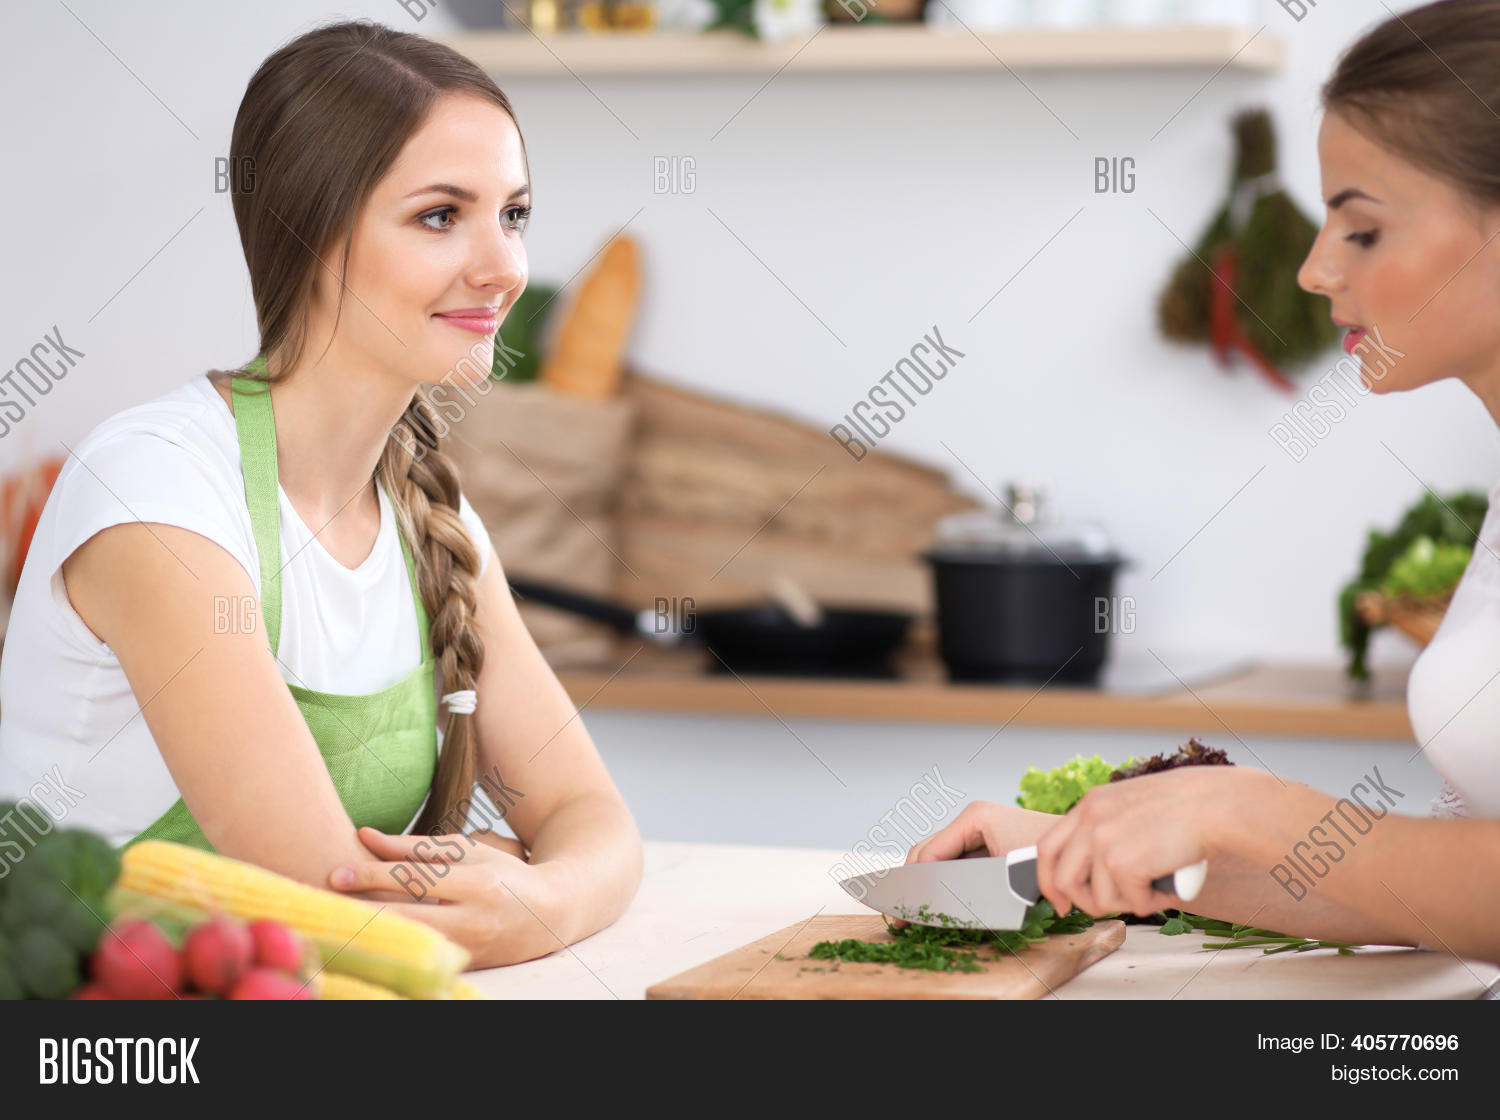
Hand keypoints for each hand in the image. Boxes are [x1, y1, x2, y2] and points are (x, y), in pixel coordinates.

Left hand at [328, 826, 563, 968]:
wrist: (553, 913)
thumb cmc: (504, 875)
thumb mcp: (467, 852)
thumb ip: (415, 848)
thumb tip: (365, 836)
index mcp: (477, 885)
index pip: (415, 879)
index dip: (372, 875)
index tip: (336, 872)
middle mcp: (474, 921)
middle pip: (405, 918)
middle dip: (361, 911)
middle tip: (322, 901)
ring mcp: (470, 951)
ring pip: (408, 944)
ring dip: (371, 934)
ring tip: (337, 921)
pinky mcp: (467, 969)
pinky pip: (419, 960)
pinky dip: (391, 950)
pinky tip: (366, 941)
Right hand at [888, 801, 1053, 926]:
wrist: (1080, 852)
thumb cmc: (1047, 860)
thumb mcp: (1003, 875)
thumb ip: (964, 885)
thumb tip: (933, 902)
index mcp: (973, 817)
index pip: (929, 852)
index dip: (914, 883)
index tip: (904, 911)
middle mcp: (971, 819)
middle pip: (927, 852)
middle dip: (913, 884)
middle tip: (901, 917)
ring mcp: (977, 829)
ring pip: (938, 857)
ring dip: (926, 884)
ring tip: (914, 912)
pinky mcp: (985, 842)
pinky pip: (954, 861)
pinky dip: (942, 881)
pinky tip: (936, 902)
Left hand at [1034, 766, 1264, 918]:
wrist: (1215, 804)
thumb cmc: (1186, 808)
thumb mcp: (1131, 805)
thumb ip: (1108, 829)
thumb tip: (1095, 872)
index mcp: (1089, 804)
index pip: (1048, 847)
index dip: (1049, 880)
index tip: (1060, 900)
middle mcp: (1090, 820)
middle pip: (1061, 878)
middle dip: (1081, 902)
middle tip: (1104, 910)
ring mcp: (1103, 842)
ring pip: (1099, 898)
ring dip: (1129, 902)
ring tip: (1155, 887)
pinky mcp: (1123, 863)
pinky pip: (1131, 903)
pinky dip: (1154, 902)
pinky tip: (1170, 886)